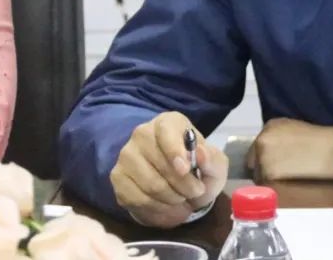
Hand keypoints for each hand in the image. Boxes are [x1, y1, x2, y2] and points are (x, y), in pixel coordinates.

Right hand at [110, 111, 227, 227]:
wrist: (179, 187)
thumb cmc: (198, 169)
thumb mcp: (215, 165)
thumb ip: (212, 159)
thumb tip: (200, 153)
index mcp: (168, 122)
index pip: (166, 131)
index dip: (175, 151)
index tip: (186, 169)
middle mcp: (142, 134)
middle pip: (159, 163)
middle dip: (183, 184)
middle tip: (196, 192)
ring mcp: (127, 156)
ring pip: (149, 185)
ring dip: (172, 199)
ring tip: (183, 199)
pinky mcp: (118, 178)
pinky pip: (137, 199)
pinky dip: (157, 209)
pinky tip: (168, 207)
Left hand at [245, 118, 332, 182]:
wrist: (332, 150)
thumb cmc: (319, 139)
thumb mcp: (294, 128)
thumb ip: (278, 136)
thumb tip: (271, 150)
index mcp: (269, 127)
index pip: (256, 147)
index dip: (264, 157)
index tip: (276, 162)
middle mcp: (262, 140)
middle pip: (253, 162)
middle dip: (262, 167)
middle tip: (280, 172)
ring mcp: (264, 158)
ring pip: (258, 175)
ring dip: (268, 178)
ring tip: (286, 179)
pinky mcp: (269, 174)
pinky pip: (265, 185)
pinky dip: (273, 187)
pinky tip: (287, 183)